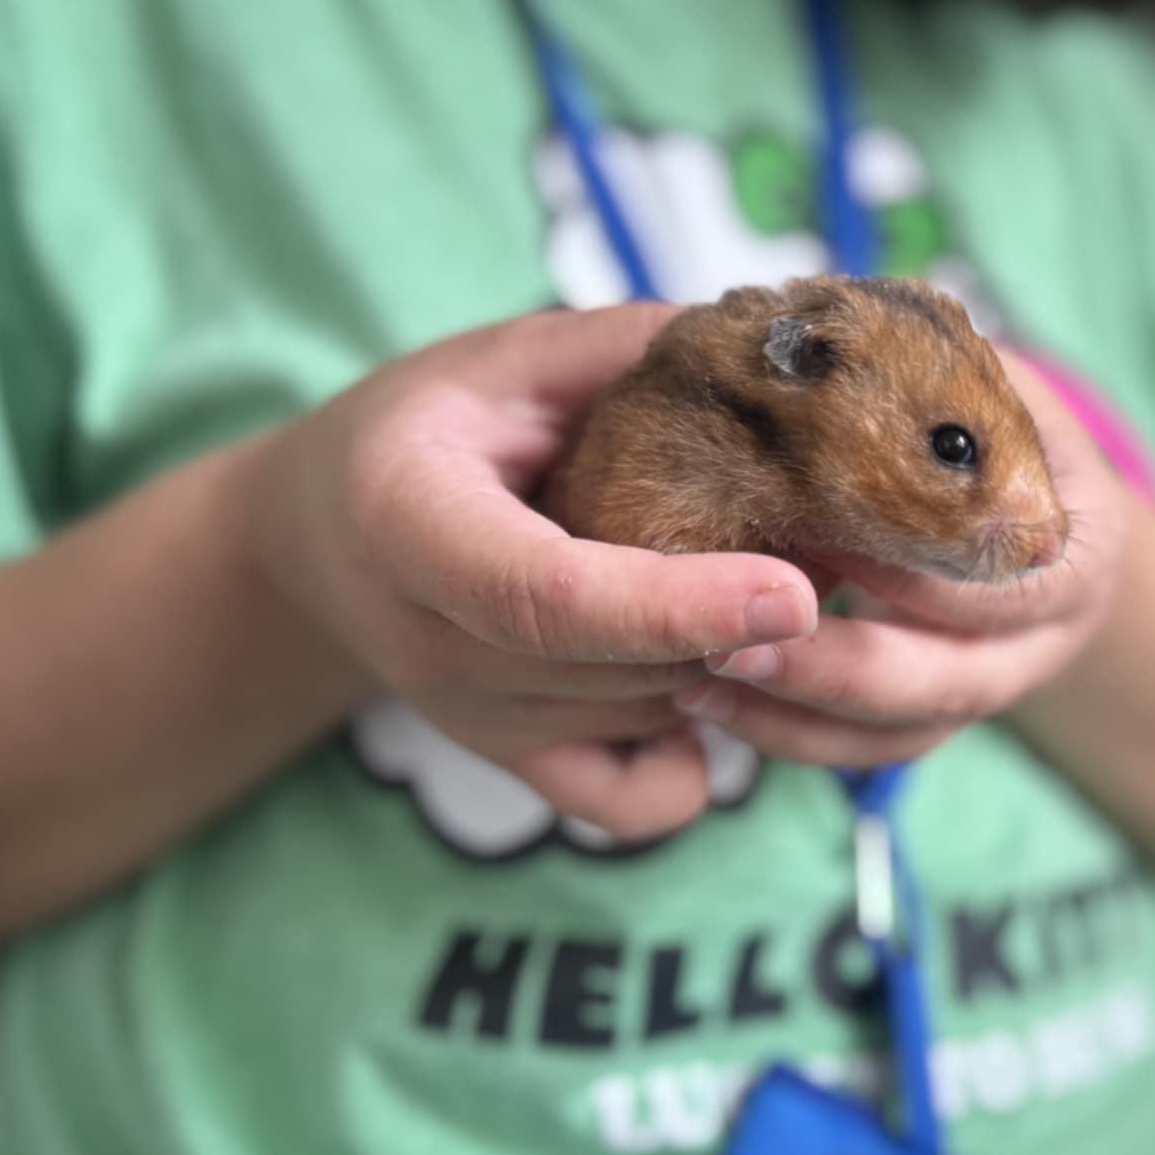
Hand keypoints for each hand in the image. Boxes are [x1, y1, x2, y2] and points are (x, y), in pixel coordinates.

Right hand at [249, 305, 819, 839]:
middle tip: (833, 543)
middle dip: (742, 617)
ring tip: (764, 576)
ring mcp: (476, 721)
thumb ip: (624, 354)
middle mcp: (435, 646)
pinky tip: (707, 674)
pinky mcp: (514, 765)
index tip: (795, 592)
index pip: (549, 594)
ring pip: (652, 716)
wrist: (321, 543)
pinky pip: (637, 801)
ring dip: (733, 658)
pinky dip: (696, 753)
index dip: (676, 603)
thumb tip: (775, 358)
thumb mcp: (502, 361)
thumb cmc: (423, 432)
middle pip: (624, 665)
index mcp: (410, 525)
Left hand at [671, 350, 1130, 766]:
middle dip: (834, 666)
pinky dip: (784, 736)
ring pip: (894, 735)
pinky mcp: (924, 721)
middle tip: (729, 638)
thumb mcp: (992, 388)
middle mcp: (1044, 641)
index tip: (813, 542)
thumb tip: (828, 337)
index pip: (992, 583)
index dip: (907, 570)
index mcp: (1077, 552)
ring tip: (695, 678)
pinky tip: (706, 700)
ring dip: (792, 717)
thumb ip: (938, 381)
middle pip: (944, 683)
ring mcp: (983, 690)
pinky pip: (857, 752)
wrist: (1026, 509)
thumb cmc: (992, 427)